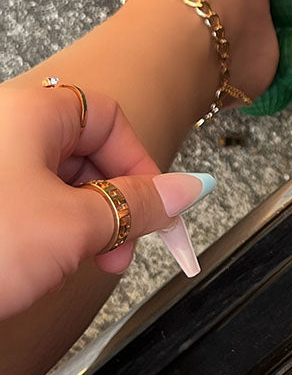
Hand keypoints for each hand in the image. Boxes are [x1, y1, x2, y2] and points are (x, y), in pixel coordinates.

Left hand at [0, 83, 205, 320]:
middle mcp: (7, 125)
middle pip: (85, 149)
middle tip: (122, 249)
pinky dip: (49, 227)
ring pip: (56, 178)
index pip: (110, 119)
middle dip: (113, 201)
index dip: (141, 163)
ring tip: (83, 262)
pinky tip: (45, 262)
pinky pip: (26, 197)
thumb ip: (139, 204)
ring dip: (83, 220)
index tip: (159, 207)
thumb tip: (190, 189)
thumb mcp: (74, 227)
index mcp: (33, 112)